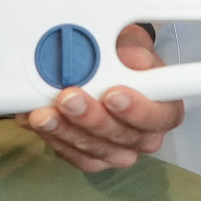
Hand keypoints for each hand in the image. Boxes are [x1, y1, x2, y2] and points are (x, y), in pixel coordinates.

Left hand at [16, 25, 183, 171]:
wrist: (106, 65)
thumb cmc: (123, 56)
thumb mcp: (131, 44)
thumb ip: (133, 51)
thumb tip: (129, 56)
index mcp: (164, 110)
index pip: (158, 117)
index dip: (136, 109)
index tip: (112, 94)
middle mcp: (143, 137)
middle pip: (121, 137)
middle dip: (90, 118)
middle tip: (68, 97)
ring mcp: (116, 151)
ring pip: (92, 150)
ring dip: (65, 131)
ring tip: (44, 113)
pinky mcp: (88, 156)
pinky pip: (70, 154)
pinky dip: (51, 137)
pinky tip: (36, 121)